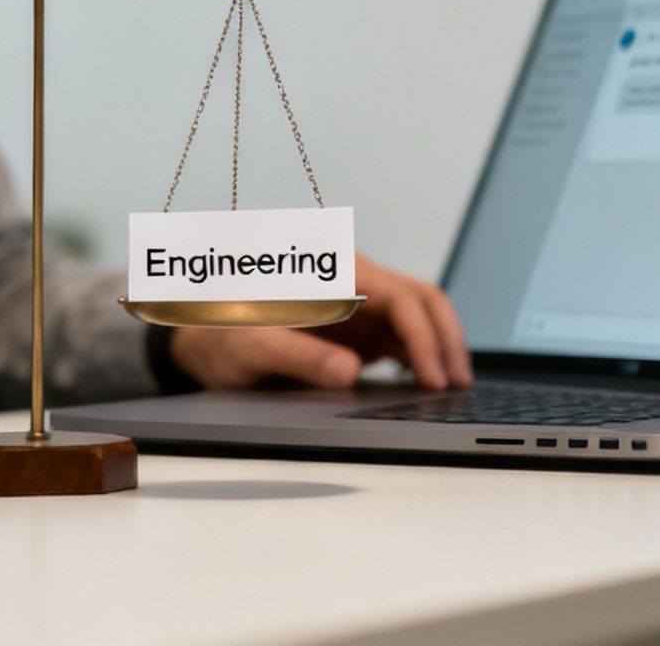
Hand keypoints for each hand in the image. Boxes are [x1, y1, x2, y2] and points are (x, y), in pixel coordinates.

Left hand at [168, 254, 472, 390]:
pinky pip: (404, 334)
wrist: (203, 337)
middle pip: (420, 298)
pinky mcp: (359, 325)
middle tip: (457, 385)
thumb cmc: (221, 332)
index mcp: (330, 271)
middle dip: (445, 339)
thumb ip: (299, 355)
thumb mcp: (254, 346)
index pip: (399, 295)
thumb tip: (347, 372)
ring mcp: (360, 302)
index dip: (422, 336)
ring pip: (419, 313)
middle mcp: (352, 279)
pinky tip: (428, 384)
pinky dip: (422, 355)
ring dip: (440, 346)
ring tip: (453, 389)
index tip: (432, 375)